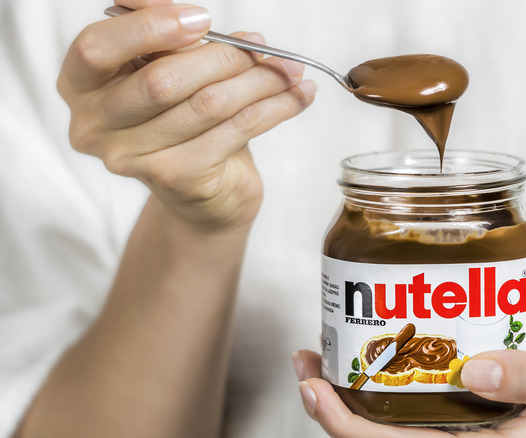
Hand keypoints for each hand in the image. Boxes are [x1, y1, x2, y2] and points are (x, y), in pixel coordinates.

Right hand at [58, 0, 315, 232]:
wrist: (202, 192)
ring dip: (260, 81)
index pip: (97, 47)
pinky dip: (275, 108)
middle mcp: (94, 125)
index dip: (150, 27)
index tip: (202, 18)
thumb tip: (200, 19)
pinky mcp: (176, 177)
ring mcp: (132, 158)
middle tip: (264, 46)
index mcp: (80, 84)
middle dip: (225, 56)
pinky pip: (236, 130)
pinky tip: (299, 96)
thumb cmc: (181, 118)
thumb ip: (172, 41)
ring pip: (208, 104)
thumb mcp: (168, 68)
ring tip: (292, 69)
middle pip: (163, 79)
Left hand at [293, 328, 525, 437]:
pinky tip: (362, 351)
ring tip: (319, 354)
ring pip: (386, 423)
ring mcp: (456, 429)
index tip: (317, 389)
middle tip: (306, 363)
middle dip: (333, 409)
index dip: (349, 430)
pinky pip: (405, 402)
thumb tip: (480, 374)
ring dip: (346, 394)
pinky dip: (375, 380)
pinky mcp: (456, 407)